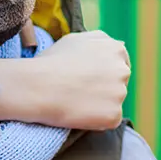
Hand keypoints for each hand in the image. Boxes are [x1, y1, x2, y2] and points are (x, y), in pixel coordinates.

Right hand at [0, 30, 129, 129]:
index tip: (85, 80)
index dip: (101, 74)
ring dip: (99, 105)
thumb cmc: (51, 62)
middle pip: (118, 84)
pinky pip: (109, 120)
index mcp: (116, 50)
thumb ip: (100, 40)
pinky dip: (97, 121)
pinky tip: (79, 113)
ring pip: (113, 103)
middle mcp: (123, 70)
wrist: (38, 86)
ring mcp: (120, 94)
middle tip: (79, 92)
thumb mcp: (76, 39)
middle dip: (103, 89)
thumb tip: (119, 46)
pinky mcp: (114, 115)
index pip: (119, 64)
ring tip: (75, 102)